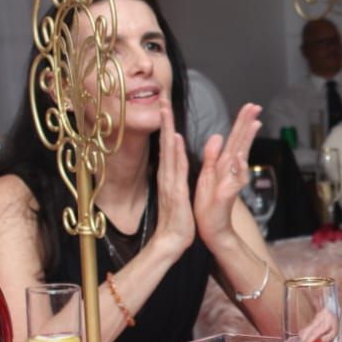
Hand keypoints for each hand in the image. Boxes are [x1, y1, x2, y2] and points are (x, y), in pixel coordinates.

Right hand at [150, 99, 194, 258]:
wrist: (171, 242)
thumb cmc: (177, 220)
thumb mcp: (178, 194)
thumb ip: (176, 178)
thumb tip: (175, 164)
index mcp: (169, 176)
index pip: (168, 146)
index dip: (167, 127)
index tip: (166, 108)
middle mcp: (167, 175)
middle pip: (165, 143)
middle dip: (165, 120)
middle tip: (163, 99)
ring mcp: (170, 182)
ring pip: (168, 151)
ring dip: (167, 129)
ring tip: (166, 110)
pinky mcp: (175, 192)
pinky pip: (176, 169)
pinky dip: (175, 153)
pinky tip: (175, 139)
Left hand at [194, 103, 262, 251]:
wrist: (211, 228)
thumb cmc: (209, 205)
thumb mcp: (207, 175)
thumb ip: (212, 155)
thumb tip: (218, 135)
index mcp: (223, 164)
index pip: (234, 139)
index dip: (241, 122)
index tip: (249, 106)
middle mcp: (231, 170)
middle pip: (240, 142)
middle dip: (247, 123)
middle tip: (256, 106)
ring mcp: (232, 181)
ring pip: (241, 156)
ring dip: (248, 140)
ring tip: (254, 123)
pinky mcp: (228, 193)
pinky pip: (235, 179)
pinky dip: (239, 167)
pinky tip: (240, 155)